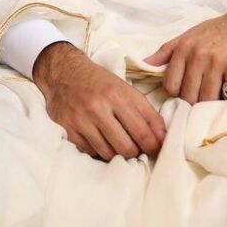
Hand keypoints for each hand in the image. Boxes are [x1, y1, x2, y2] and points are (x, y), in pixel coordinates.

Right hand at [33, 42, 165, 159]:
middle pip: (126, 147)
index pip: (142, 130)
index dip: (153, 145)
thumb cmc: (99, 82)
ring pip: (109, 153)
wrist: (64, 72)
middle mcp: (99, 107)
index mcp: (117, 94)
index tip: (158, 149)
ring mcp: (82, 119)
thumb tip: (162, 138)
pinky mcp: (68, 129)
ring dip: (118, 154)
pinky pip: (91, 152)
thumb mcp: (125, 89)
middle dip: (136, 152)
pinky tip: (101, 141)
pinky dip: (99, 151)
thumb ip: (146, 112)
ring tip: (119, 144)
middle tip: (138, 149)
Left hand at [144, 12, 226, 103]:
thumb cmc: (219, 30)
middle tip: (204, 94)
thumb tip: (145, 64)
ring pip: (206, 99)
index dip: (178, 92)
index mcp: (184, 48)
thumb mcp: (191, 34)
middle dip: (195, 100)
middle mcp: (198, 55)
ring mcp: (217, 62)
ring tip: (217, 92)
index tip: (188, 89)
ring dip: (211, 100)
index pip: (170, 86)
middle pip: (188, 96)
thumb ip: (168, 51)